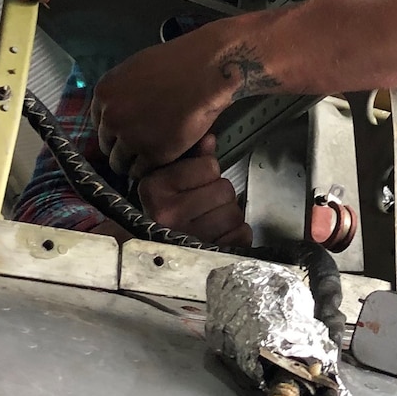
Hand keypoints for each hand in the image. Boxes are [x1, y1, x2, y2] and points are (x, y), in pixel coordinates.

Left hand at [90, 17, 272, 174]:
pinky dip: (151, 169)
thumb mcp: (137, 70)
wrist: (205, 72)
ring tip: (150, 157)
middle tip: (141, 146)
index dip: (115, 129)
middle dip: (121, 147)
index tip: (127, 132)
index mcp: (105, 93)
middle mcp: (111, 117)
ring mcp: (129, 137)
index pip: (99, 123)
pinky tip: (162, 160)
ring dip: (133, 162)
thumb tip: (123, 109)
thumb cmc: (179, 63)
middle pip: (106, 144)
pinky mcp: (151, 153)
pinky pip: (142, 171)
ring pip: (120, 162)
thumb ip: (124, 92)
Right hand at [134, 137, 249, 246]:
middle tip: (205, 205)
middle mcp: (167, 213)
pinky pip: (241, 234)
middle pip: (225, 189)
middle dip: (219, 196)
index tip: (194, 183)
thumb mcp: (168, 181)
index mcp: (155, 189)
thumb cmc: (165, 214)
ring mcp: (188, 237)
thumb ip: (191, 158)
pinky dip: (236, 234)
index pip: (209, 166)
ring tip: (210, 220)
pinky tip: (218, 235)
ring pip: (234, 213)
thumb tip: (209, 140)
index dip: (207, 172)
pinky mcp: (208, 255)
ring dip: (228, 215)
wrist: (155, 255)